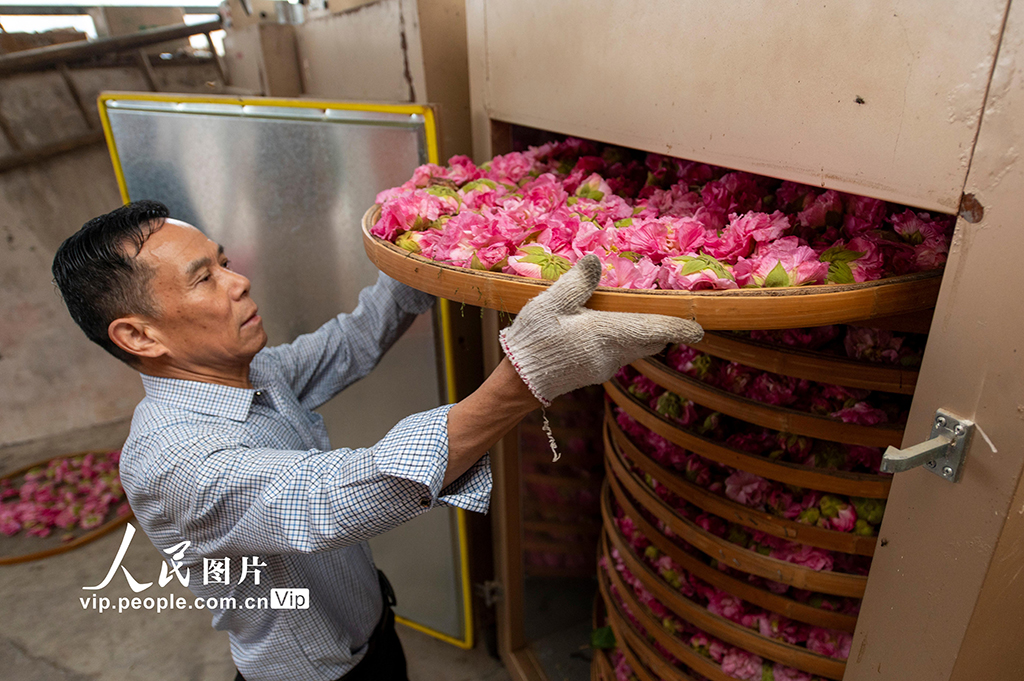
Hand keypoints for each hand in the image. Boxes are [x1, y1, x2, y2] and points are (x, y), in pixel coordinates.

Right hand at [499, 254, 703, 405]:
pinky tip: (607, 327)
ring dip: (642, 333)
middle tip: (671, 311)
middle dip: (663, 328)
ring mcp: (606, 366)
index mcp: (607, 333)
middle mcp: (613, 353)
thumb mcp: (550, 303)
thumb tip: (595, 262)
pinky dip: (624, 340)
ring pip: (636, 348)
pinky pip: (621, 354)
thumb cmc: (534, 338)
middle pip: (650, 340)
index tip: (699, 329)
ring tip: (638, 314)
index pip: (653, 330)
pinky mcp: (596, 373)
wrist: (520, 380)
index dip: (678, 328)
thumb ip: (576, 283)